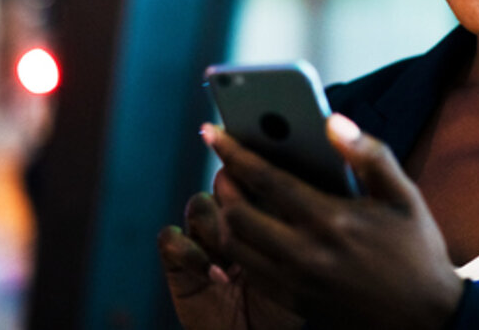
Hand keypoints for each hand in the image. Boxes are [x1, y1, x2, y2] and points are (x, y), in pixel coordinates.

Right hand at [158, 188, 303, 328]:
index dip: (256, 172)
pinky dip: (191, 254)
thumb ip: (300, 228)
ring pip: (199, 205)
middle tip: (251, 227)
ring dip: (215, 230)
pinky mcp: (177, 261)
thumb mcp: (303, 265)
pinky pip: (171, 238)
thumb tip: (306, 193)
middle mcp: (229, 219)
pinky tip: (214, 276)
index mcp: (261, 212)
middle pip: (224, 182)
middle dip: (236, 201)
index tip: (267, 181)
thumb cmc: (285, 307)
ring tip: (234, 261)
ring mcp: (203, 238)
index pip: (255, 176)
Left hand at [205, 115, 463, 329]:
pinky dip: (239, 247)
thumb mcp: (404, 195)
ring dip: (226, 217)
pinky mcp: (296, 303)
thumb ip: (369, 154)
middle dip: (224, 184)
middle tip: (226, 166)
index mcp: (332, 220)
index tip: (213, 132)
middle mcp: (307, 254)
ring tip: (233, 196)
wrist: (426, 319)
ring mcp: (298, 283)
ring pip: (236, 247)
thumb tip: (333, 121)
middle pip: (238, 215)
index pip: (266, 180)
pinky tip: (249, 230)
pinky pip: (250, 272)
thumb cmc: (416, 250)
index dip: (234, 152)